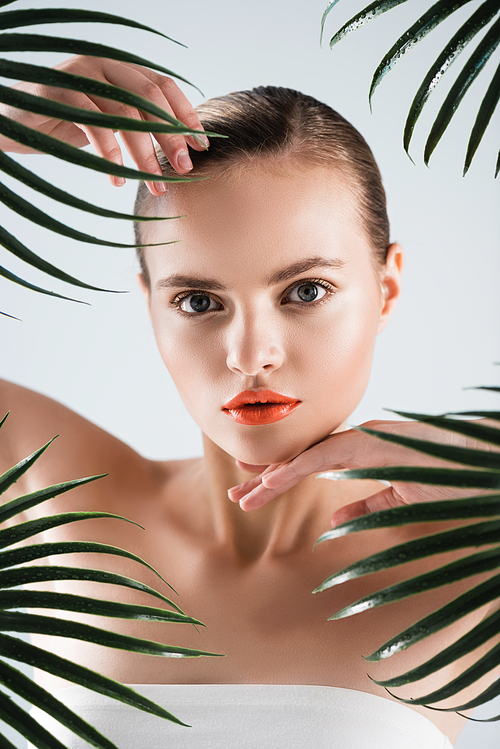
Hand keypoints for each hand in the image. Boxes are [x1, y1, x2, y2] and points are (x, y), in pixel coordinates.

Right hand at [0, 55, 207, 194]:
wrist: (11, 120)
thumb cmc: (64, 125)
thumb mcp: (107, 124)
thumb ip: (136, 126)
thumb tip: (179, 151)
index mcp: (120, 69)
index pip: (163, 85)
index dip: (185, 114)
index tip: (200, 146)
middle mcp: (103, 65)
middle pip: (149, 98)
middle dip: (171, 136)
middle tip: (183, 169)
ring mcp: (79, 74)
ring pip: (124, 112)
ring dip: (143, 153)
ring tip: (153, 183)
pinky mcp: (58, 90)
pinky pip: (93, 121)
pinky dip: (109, 153)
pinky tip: (116, 179)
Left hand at [228, 420, 477, 524]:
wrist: (483, 463)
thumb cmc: (447, 478)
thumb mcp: (399, 498)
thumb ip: (366, 504)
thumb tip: (332, 519)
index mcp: (362, 450)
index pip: (313, 462)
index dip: (282, 474)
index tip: (255, 489)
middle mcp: (356, 440)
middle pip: (301, 458)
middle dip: (267, 476)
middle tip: (237, 495)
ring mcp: (361, 439)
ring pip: (305, 457)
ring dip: (272, 477)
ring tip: (243, 497)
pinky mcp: (369, 444)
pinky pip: (324, 458)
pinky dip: (295, 469)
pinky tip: (270, 483)